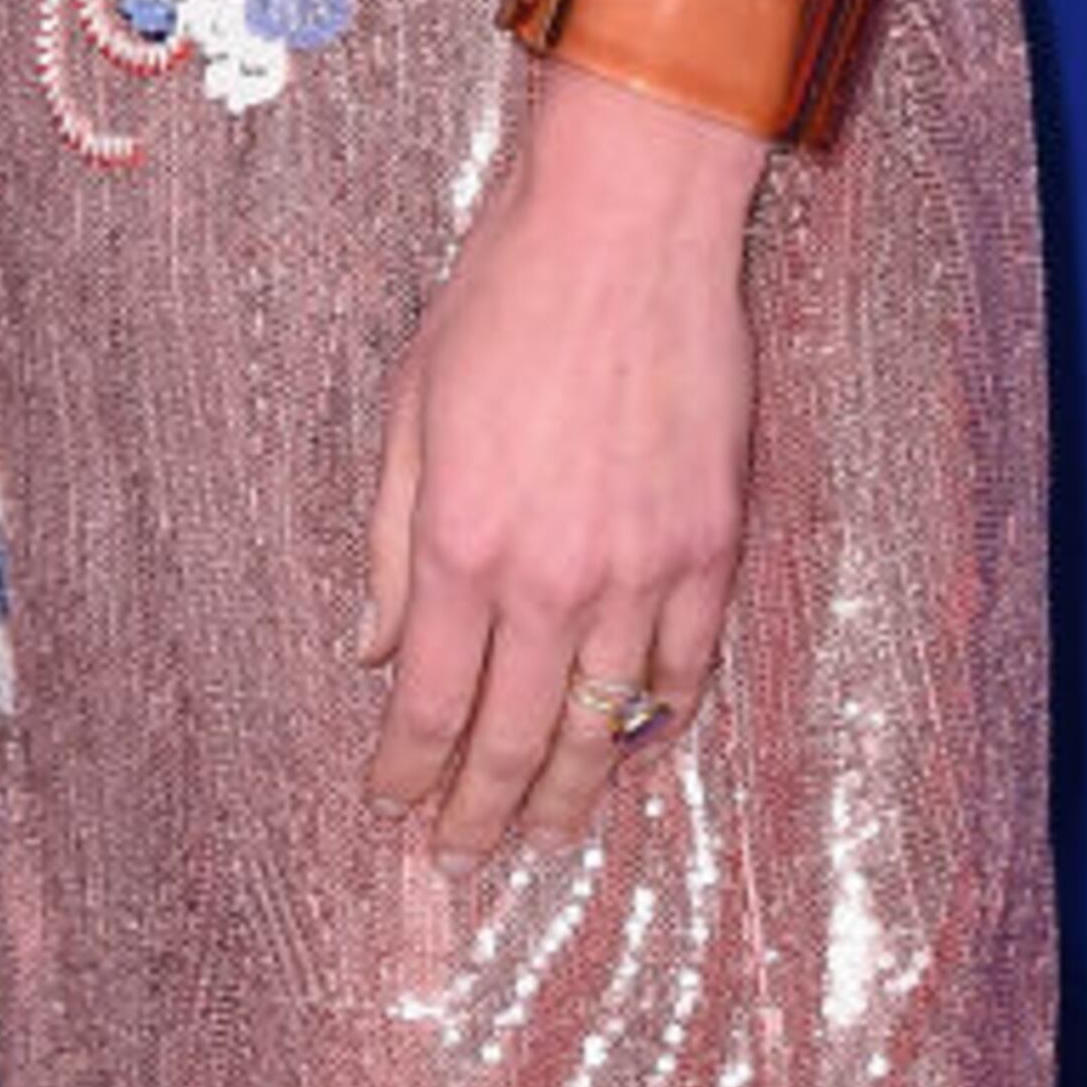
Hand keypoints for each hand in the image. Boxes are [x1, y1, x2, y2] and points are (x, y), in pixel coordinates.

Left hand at [356, 67, 754, 864]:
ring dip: (568, 791)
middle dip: (481, 812)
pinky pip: (684, 670)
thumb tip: (375, 650)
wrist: (623, 229)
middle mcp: (553, 579)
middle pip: (513, 739)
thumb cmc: (501, 300)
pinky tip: (630, 744)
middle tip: (462, 857)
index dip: (409, 772)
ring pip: (600, 724)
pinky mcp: (711, 549)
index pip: (430, 703)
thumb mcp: (410, 411)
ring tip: (544, 834)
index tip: (394, 807)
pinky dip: (655, 720)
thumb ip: (394, 545)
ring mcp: (642, 572)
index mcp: (464, 544)